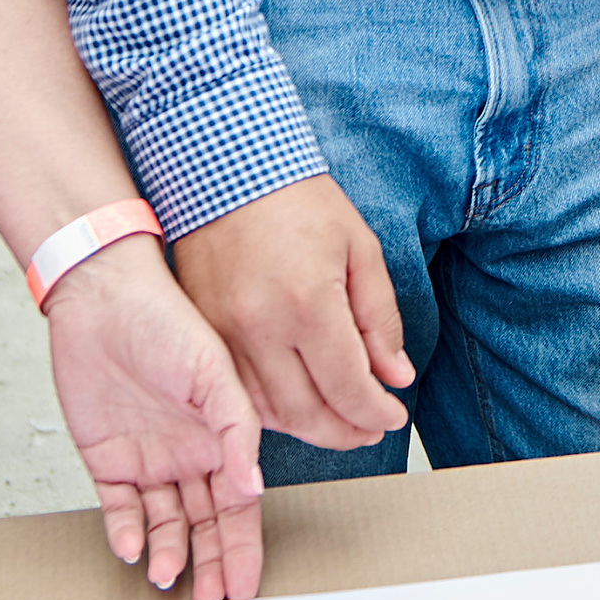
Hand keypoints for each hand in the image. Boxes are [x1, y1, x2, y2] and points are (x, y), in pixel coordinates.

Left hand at [42, 241, 263, 599]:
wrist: (103, 298)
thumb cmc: (165, 319)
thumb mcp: (214, 371)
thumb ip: (236, 430)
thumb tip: (251, 487)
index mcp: (221, 436)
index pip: (238, 506)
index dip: (244, 546)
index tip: (248, 584)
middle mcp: (188, 454)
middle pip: (204, 525)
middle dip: (212, 564)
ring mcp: (147, 459)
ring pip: (164, 523)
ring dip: (170, 554)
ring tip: (170, 577)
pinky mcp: (107, 458)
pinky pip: (119, 508)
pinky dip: (126, 532)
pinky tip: (133, 549)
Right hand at [171, 175, 413, 450]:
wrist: (227, 168)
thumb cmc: (298, 201)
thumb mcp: (359, 248)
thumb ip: (379, 319)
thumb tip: (396, 376)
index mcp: (309, 305)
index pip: (348, 389)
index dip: (377, 413)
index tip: (393, 415)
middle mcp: (261, 328)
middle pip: (308, 414)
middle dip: (347, 432)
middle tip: (369, 429)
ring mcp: (224, 334)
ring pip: (268, 413)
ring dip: (309, 429)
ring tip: (338, 422)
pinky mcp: (203, 331)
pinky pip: (237, 392)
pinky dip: (269, 411)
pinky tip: (295, 405)